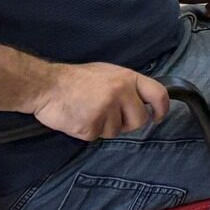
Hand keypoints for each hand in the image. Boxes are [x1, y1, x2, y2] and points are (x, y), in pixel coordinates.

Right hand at [29, 63, 169, 140]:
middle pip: (139, 120)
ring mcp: (106, 110)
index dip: (162, 108)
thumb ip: (128, 86)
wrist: (47, 86)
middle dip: (128, 123)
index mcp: (128, 78)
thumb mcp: (108, 73)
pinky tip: (79, 118)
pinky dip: (88, 132)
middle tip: (111, 117)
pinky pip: (97, 136)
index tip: (158, 117)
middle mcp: (120, 93)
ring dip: (105, 127)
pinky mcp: (90, 126)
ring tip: (89, 112)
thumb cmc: (77, 79)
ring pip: (117, 131)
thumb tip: (143, 100)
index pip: (158, 94)